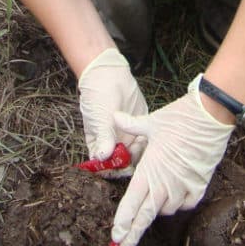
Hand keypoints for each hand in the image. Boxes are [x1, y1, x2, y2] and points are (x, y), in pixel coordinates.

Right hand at [78, 48, 147, 163]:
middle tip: (131, 158)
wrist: (109, 75)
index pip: (103, 164)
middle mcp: (112, 143)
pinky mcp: (138, 128)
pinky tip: (147, 138)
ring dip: (137, 154)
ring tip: (138, 144)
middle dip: (126, 164)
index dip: (109, 170)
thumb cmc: (98, 96)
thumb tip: (102, 157)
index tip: (117, 169)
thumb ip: (103, 137)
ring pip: (133, 153)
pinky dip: (146, 143)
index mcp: (98, 144)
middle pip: (120, 163)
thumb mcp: (99, 118)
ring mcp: (126, 136)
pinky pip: (143, 140)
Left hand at [111, 77, 234, 245]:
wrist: (210, 117)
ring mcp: (184, 186)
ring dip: (157, 211)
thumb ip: (132, 125)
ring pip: (166, 210)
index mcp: (149, 170)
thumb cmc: (178, 118)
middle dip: (134, 233)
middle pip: (146, 215)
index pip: (132, 202)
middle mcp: (165, 183)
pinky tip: (174, 199)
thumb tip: (116, 116)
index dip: (123, 221)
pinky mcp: (200, 185)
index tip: (116, 237)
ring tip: (150, 207)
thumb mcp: (151, 122)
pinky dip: (178, 204)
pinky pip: (186, 204)